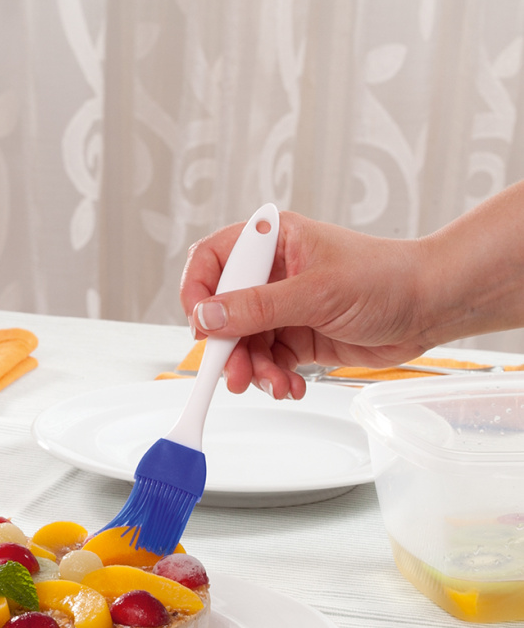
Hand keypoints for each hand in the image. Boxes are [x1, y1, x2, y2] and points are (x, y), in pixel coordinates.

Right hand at [180, 210, 433, 398]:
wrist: (430, 306)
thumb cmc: (385, 279)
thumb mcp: (315, 292)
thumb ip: (256, 307)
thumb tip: (205, 319)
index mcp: (271, 241)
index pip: (211, 261)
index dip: (197, 293)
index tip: (201, 328)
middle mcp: (271, 273)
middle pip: (223, 312)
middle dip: (228, 348)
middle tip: (236, 375)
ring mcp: (283, 306)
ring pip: (244, 343)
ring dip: (254, 370)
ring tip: (275, 385)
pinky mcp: (297, 336)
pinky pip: (269, 361)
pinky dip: (274, 378)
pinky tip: (291, 385)